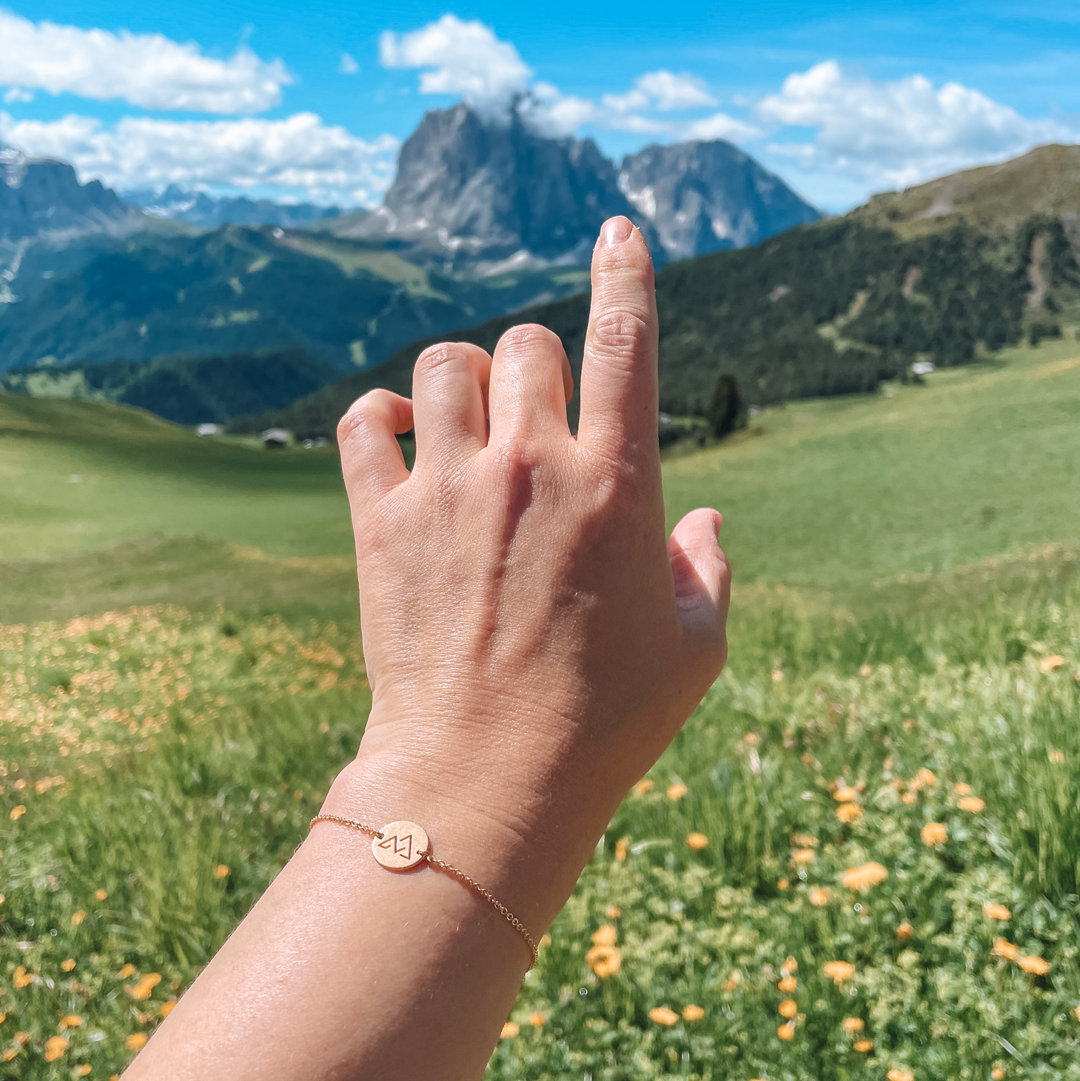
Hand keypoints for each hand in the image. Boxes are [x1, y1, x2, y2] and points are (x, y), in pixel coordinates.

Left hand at [333, 216, 730, 925]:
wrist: (484, 778)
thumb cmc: (605, 721)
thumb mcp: (694, 648)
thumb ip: (709, 567)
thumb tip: (708, 519)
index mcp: (615, 485)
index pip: (624, 342)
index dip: (626, 274)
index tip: (620, 232)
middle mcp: (528, 467)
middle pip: (525, 344)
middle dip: (537, 362)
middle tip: (538, 412)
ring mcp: (448, 490)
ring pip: (442, 364)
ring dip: (460, 374)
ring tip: (466, 416)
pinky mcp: (381, 525)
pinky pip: (362, 425)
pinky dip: (378, 414)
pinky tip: (398, 430)